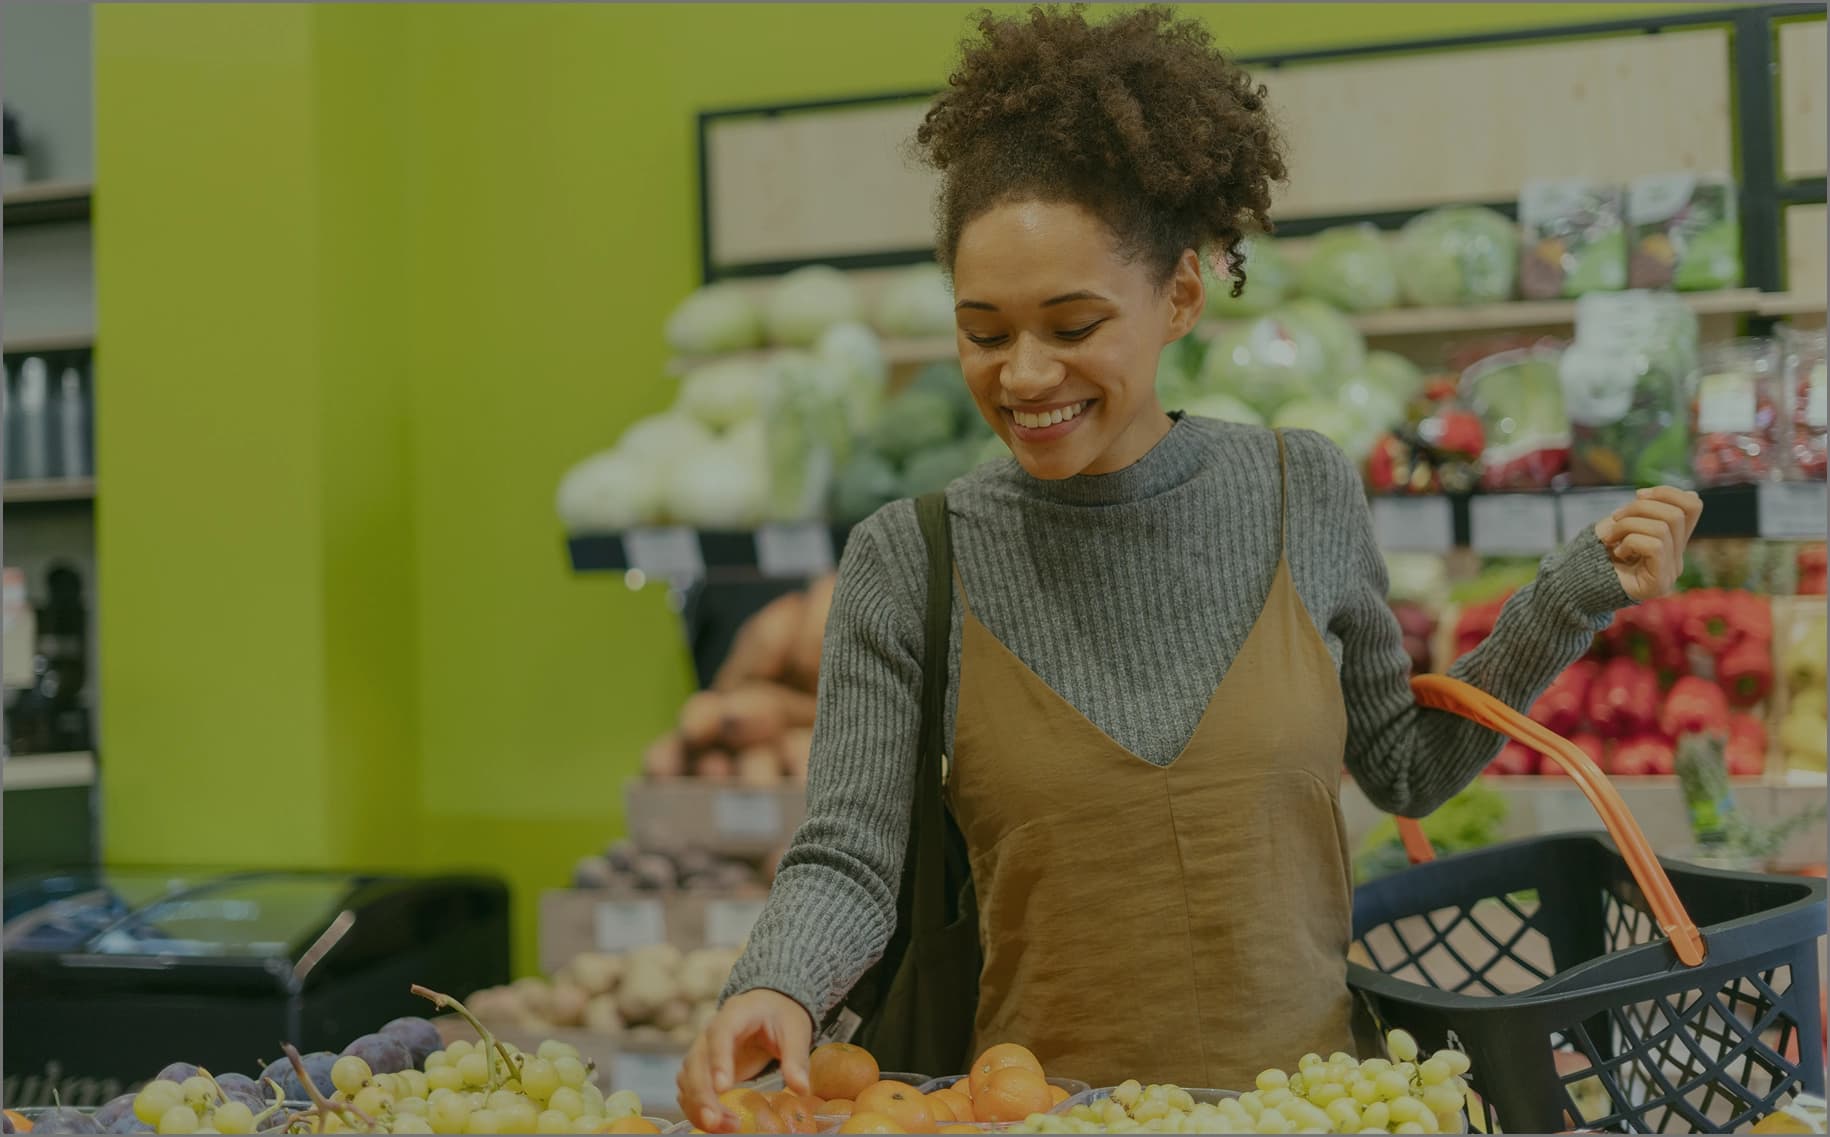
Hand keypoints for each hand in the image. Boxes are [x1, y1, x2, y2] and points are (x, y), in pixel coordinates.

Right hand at [676, 989, 813, 1131]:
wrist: (769, 1008)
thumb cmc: (780, 1016)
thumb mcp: (795, 1030)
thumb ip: (796, 1058)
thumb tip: (801, 1088)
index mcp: (735, 1014)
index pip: (719, 1034)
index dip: (718, 1060)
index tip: (723, 1087)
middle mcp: (710, 1032)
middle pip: (696, 1062)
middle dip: (702, 1094)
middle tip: (715, 1121)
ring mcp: (702, 1051)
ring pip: (688, 1079)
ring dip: (699, 1106)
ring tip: (724, 1128)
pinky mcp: (701, 1069)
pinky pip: (689, 1090)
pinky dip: (697, 1109)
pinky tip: (716, 1126)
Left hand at [1594, 486, 1702, 601]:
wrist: (1579, 582)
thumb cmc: (1599, 550)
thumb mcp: (1624, 522)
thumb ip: (1652, 510)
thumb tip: (1690, 492)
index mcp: (1671, 540)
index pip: (1693, 506)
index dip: (1668, 492)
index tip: (1638, 495)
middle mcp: (1676, 556)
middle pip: (1676, 514)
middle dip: (1640, 508)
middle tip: (1615, 518)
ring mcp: (1670, 571)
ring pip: (1662, 529)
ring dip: (1628, 525)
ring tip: (1611, 537)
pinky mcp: (1660, 583)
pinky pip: (1655, 547)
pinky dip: (1631, 542)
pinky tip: (1618, 553)